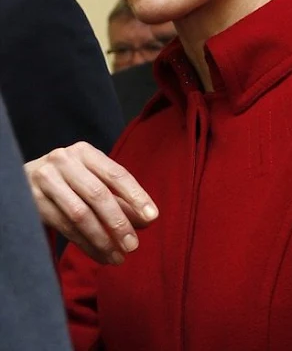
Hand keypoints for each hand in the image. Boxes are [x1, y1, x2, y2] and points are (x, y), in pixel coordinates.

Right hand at [24, 141, 157, 264]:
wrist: (22, 181)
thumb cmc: (69, 180)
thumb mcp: (94, 180)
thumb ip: (120, 197)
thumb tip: (147, 220)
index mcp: (85, 152)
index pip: (116, 173)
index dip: (136, 196)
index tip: (152, 217)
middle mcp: (64, 160)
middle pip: (98, 194)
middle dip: (119, 222)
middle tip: (134, 245)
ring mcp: (46, 179)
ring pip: (80, 214)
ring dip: (102, 239)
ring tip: (118, 257)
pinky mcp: (33, 201)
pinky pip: (64, 227)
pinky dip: (86, 245)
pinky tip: (101, 256)